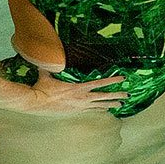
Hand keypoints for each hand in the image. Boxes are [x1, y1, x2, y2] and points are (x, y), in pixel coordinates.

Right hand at [0, 72, 125, 115]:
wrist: (36, 103)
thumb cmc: (42, 87)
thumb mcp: (48, 72)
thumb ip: (51, 63)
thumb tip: (49, 51)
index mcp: (78, 87)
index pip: (100, 83)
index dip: (112, 80)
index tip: (123, 78)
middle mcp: (82, 98)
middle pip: (104, 97)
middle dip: (116, 95)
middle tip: (127, 94)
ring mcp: (79, 106)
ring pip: (99, 106)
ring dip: (110, 105)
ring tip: (120, 105)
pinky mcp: (75, 112)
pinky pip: (91, 110)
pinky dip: (99, 109)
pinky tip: (104, 110)